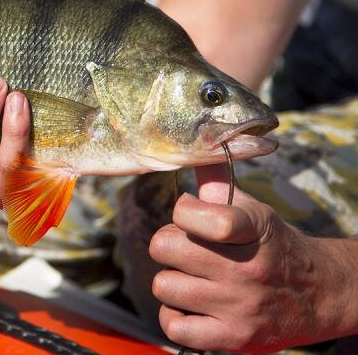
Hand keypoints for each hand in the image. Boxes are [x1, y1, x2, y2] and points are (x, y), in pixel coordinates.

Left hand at [149, 164, 357, 351]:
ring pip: (163, 285)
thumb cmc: (272, 246)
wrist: (318, 295)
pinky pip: (174, 325)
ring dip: (171, 280)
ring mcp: (239, 306)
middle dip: (169, 243)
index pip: (205, 216)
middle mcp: (246, 269)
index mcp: (252, 230)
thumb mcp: (254, 210)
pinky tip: (189, 305)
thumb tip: (193, 148)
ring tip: (192, 278)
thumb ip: (217, 182)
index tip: (190, 213)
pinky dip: (173, 315)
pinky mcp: (232, 338)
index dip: (183, 211)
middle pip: (165, 247)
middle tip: (187, 248)